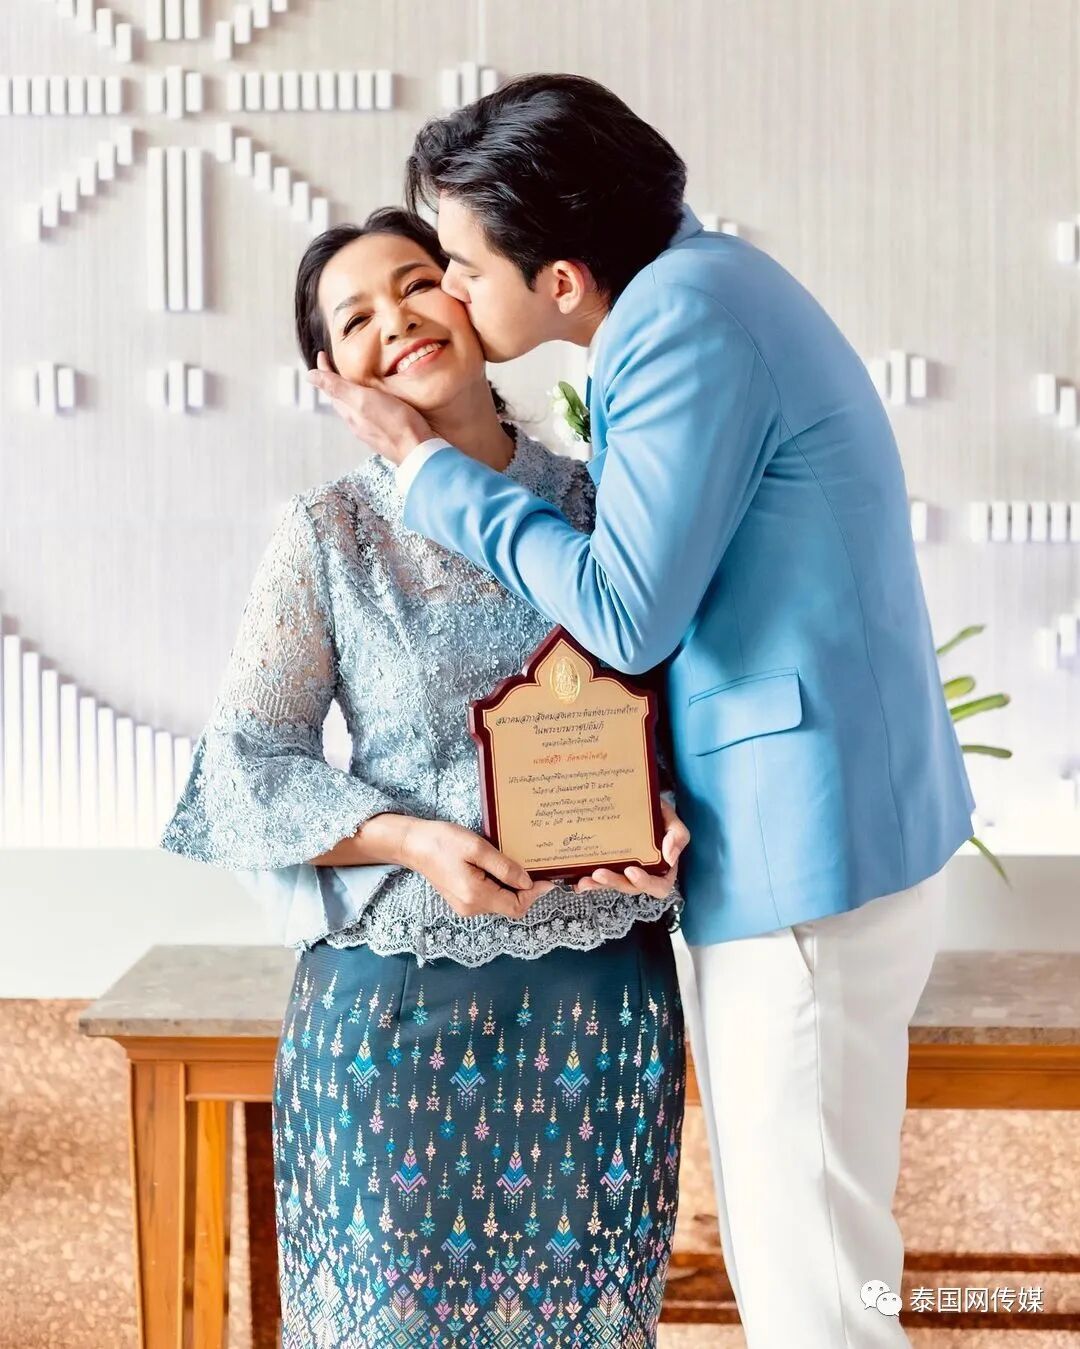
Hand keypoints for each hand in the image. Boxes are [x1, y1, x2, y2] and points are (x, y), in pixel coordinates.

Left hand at [306, 351, 432, 464]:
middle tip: (334, 365)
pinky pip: (370, 414)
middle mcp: (358, 423)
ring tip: (353, 381)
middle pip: (341, 399)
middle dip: (335, 381)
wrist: (420, 452)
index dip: (324, 370)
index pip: (331, 388)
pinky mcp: (387, 433)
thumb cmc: (394, 424)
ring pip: (355, 408)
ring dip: (351, 393)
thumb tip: (310, 377)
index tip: (321, 355)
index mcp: (350, 413)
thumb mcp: (363, 400)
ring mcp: (372, 430)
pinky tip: (377, 401)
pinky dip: (367, 403)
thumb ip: (338, 388)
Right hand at [400, 819, 549, 919]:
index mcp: (476, 896)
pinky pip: (490, 898)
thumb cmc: (443, 841)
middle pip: (510, 907)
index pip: (516, 906)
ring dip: (513, 888)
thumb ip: (504, 867)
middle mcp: (471, 908)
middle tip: (535, 868)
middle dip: (526, 891)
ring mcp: (465, 907)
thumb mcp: (477, 848)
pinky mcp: (462, 900)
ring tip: (517, 864)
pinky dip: (500, 887)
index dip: (535, 895)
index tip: (548, 878)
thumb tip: (528, 883)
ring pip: (501, 903)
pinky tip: (500, 868)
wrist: (414, 845)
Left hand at [573, 799, 689, 898]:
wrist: (637, 800)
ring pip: (612, 885)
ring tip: (584, 880)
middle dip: (614, 883)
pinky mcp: (608, 866)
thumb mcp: (671, 819)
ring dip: (598, 885)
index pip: (659, 886)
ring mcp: (623, 871)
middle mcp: (643, 873)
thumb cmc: (658, 812)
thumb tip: (670, 858)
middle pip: (630, 888)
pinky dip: (588, 881)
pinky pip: (598, 879)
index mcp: (662, 868)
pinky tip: (576, 881)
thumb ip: (678, 836)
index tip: (631, 871)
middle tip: (599, 873)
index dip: (645, 883)